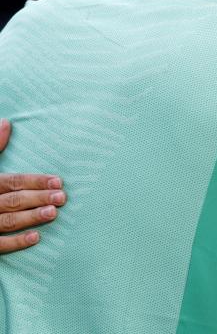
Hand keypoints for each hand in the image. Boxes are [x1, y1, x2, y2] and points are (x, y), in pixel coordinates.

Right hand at [0, 119, 66, 253]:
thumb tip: (7, 122)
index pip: (13, 182)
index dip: (36, 181)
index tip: (58, 181)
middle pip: (13, 201)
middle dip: (39, 198)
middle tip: (62, 197)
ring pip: (7, 221)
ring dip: (31, 217)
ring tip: (53, 213)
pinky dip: (16, 242)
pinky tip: (36, 237)